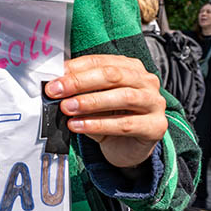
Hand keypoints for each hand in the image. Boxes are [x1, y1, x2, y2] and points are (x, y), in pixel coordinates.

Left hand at [45, 54, 167, 168]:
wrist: (128, 148)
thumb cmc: (110, 118)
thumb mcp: (93, 100)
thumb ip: (80, 90)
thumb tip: (55, 84)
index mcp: (130, 67)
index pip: (100, 61)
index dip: (75, 69)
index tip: (53, 80)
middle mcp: (146, 81)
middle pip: (112, 75)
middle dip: (80, 82)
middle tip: (57, 91)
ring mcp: (154, 103)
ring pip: (123, 97)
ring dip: (91, 102)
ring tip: (67, 108)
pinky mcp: (156, 126)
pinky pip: (126, 124)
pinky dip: (99, 124)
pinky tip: (79, 126)